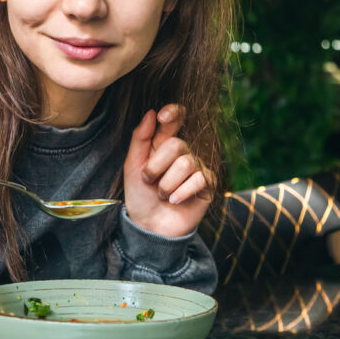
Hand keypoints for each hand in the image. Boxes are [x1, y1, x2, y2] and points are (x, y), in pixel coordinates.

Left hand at [123, 105, 213, 237]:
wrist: (149, 225)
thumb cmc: (140, 195)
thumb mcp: (132, 166)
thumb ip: (140, 138)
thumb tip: (151, 112)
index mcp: (163, 144)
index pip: (175, 119)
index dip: (173, 113)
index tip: (163, 116)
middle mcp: (182, 152)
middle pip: (177, 144)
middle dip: (157, 166)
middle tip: (149, 181)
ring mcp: (197, 167)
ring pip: (186, 164)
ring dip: (167, 184)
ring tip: (162, 195)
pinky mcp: (208, 184)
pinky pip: (198, 179)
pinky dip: (182, 193)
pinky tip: (175, 201)